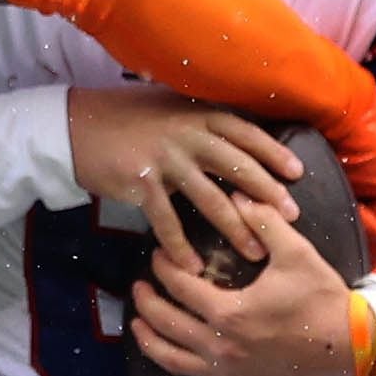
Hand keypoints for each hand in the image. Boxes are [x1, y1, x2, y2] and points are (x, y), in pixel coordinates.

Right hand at [67, 88, 303, 274]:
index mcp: (199, 114)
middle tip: (292, 218)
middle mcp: (188, 134)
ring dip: (235, 228)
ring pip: (210, 198)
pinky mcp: (141, 183)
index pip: (247, 133)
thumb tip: (236, 142)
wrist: (78, 126)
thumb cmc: (127, 117)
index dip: (274, 153)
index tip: (297, 174)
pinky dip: (180, 247)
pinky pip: (167, 221)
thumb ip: (201, 123)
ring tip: (253, 252)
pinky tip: (192, 268)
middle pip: (237, 167)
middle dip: (267, 194)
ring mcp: (166, 159)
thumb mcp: (171, 108)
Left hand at [129, 214, 355, 375]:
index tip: (157, 257)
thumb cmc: (323, 299)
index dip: (164, 268)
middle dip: (147, 304)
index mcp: (228, 311)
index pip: (180, 286)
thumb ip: (264, 222)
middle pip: (167, 325)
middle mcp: (220, 346)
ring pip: (174, 364)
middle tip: (139, 290)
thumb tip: (238, 195)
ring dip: (150, 345)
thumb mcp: (295, 253)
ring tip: (139, 329)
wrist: (353, 344)